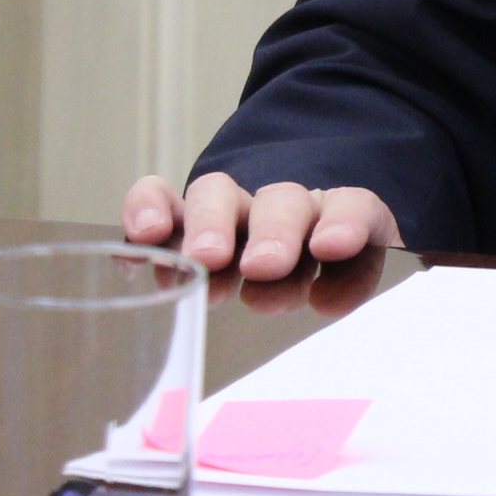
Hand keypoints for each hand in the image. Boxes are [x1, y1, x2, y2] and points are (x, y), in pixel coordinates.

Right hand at [122, 171, 402, 281]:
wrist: (281, 253)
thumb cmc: (320, 274)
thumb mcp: (346, 277)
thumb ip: (345, 285)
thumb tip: (326, 300)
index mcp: (336, 218)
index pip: (352, 206)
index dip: (343, 222)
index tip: (330, 247)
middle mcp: (282, 207)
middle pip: (281, 202)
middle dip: (273, 231)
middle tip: (262, 267)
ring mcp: (230, 208)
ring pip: (219, 195)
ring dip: (212, 225)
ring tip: (203, 261)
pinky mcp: (180, 218)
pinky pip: (160, 198)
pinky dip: (148, 208)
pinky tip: (144, 236)